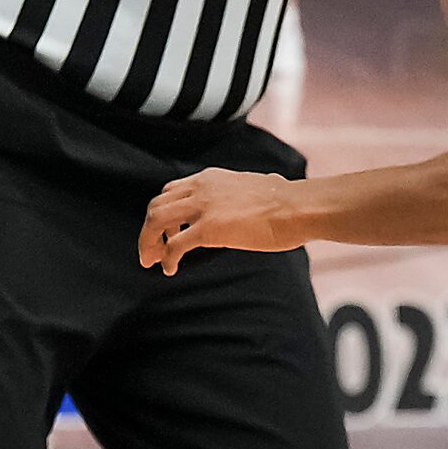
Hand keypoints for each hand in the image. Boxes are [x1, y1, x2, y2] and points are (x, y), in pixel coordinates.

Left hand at [140, 167, 297, 273]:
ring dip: (149, 242)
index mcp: (211, 178)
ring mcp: (203, 207)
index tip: (167, 231)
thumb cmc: (288, 203)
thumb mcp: (254, 189)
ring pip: (156, 221)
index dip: (163, 212)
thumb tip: (248, 207)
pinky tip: (170, 269)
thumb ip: (239, 196)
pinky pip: (174, 245)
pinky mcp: (209, 229)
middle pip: (157, 205)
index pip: (171, 191)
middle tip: (151, 251)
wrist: (299, 208)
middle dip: (148, 230)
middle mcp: (201, 188)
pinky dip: (167, 258)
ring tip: (153, 260)